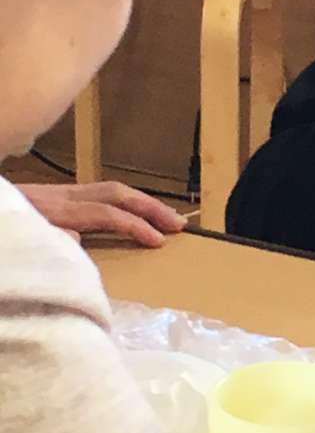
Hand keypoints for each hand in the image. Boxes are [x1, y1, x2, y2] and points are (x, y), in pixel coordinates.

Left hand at [18, 181, 186, 247]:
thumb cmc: (4, 229)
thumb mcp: (20, 240)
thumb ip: (47, 241)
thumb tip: (79, 240)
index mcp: (53, 210)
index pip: (105, 214)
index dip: (134, 226)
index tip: (158, 242)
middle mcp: (61, 197)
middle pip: (115, 193)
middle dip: (150, 207)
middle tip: (179, 225)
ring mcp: (60, 193)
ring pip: (110, 190)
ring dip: (142, 203)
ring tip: (168, 218)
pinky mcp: (56, 196)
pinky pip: (99, 195)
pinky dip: (125, 202)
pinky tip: (134, 214)